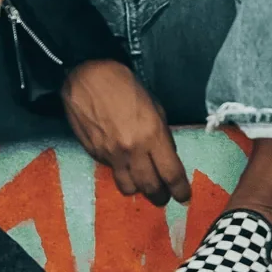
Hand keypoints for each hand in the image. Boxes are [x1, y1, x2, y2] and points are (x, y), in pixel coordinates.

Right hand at [62, 58, 190, 204]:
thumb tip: (166, 156)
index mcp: (152, 134)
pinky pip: (112, 172)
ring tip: (142, 184)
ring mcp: (111, 154)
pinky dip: (120, 172)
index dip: (180, 190)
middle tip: (164, 195)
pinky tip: (122, 163)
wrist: (87, 75)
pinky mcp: (95, 153)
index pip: (171, 174)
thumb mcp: (154, 106)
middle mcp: (132, 149)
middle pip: (151, 188)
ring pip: (129, 188)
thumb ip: (161, 134)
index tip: (184, 196)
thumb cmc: (124, 85)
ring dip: (139, 189)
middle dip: (161, 196)